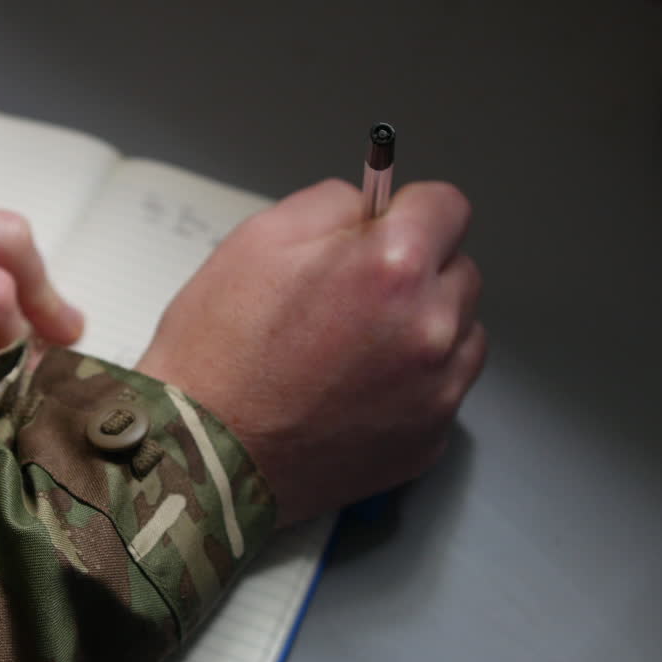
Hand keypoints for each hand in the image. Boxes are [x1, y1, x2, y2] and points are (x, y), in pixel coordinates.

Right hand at [137, 179, 483, 526]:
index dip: (408, 211)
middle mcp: (431, 329)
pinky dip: (411, 386)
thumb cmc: (216, 353)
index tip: (386, 228)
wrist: (201, 454)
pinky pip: (441, 392)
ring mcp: (436, 393)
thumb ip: (332, 206)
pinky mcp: (428, 441)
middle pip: (459, 272)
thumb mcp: (257, 238)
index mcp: (394, 267)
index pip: (449, 206)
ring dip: (423, 330)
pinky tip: (353, 391)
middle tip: (353, 297)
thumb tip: (369, 208)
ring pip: (460, 335)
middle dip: (417, 274)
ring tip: (352, 350)